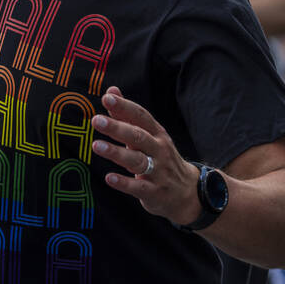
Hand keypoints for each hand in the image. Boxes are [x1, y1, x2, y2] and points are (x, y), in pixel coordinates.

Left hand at [91, 86, 201, 225]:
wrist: (188, 192)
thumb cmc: (160, 157)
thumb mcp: (148, 135)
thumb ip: (127, 115)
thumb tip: (111, 91)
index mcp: (157, 134)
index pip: (141, 116)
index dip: (125, 106)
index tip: (107, 98)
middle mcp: (159, 150)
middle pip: (138, 136)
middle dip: (117, 127)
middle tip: (96, 120)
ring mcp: (158, 171)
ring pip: (137, 160)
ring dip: (116, 153)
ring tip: (96, 146)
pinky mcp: (154, 192)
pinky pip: (138, 187)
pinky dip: (124, 183)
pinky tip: (109, 178)